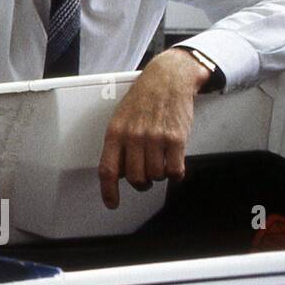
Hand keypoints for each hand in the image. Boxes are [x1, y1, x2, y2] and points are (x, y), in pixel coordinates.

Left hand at [98, 48, 209, 208]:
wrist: (167, 80)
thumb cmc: (142, 100)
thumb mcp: (120, 118)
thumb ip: (118, 144)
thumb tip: (118, 173)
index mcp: (115, 133)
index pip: (108, 169)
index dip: (109, 191)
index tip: (112, 204)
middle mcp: (133, 137)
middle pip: (135, 178)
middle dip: (141, 183)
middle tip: (146, 177)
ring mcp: (155, 138)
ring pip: (156, 176)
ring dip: (159, 175)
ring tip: (160, 162)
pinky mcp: (176, 139)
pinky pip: (175, 171)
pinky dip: (175, 174)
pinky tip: (174, 164)